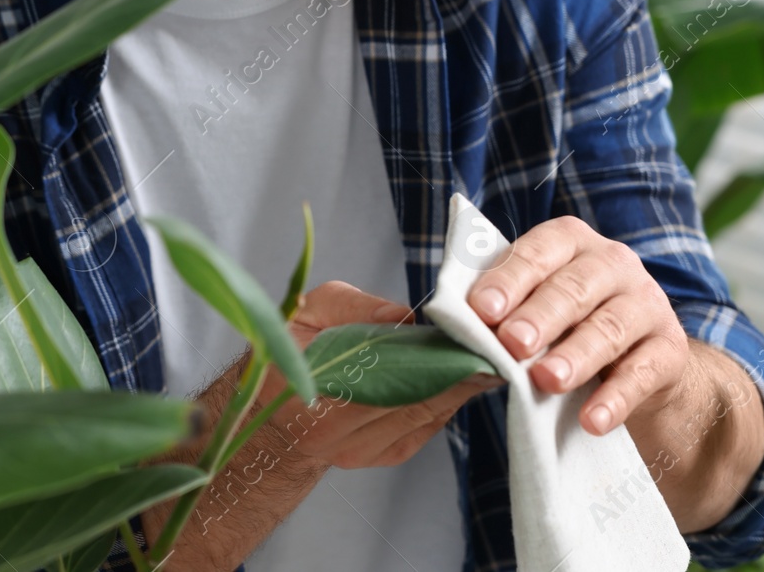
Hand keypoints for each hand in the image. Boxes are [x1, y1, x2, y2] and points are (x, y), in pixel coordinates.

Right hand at [253, 280, 503, 469]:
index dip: (435, 362)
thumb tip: (403, 315)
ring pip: (429, 416)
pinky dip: (448, 401)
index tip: (470, 340)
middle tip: (495, 346)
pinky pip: (427, 427)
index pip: (388, 379)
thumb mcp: (306, 313)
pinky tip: (465, 378)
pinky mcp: (383, 457)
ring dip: (462, 388)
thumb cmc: (284, 357)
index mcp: (317, 397)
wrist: (268, 419)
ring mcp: (365, 452)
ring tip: (488, 357)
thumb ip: (351, 308)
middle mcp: (342, 435)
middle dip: (460, 373)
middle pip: (418, 400)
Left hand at [466, 216, 689, 436]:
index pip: (538, 252)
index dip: (509, 279)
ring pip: (609, 328)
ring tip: (547, 380)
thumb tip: (459, 326)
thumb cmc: (567, 323)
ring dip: (575, 356)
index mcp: (571, 242)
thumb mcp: (537, 305)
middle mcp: (613, 263)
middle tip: (511, 342)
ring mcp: (647, 303)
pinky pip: (643, 373)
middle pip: (574, 288)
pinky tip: (592, 420)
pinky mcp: (669, 349)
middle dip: (540, 316)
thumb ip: (503, 309)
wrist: (639, 359)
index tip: (481, 310)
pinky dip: (616, 399)